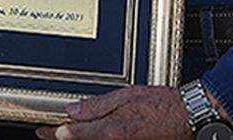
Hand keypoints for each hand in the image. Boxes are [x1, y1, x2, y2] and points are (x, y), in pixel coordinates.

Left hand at [34, 85, 190, 139]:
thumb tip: (73, 111)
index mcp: (111, 132)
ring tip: (69, 134)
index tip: (43, 131)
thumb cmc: (162, 105)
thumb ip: (96, 106)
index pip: (73, 135)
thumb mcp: (126, 96)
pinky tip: (92, 135)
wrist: (188, 117)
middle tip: (49, 133)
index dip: (54, 133)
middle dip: (64, 139)